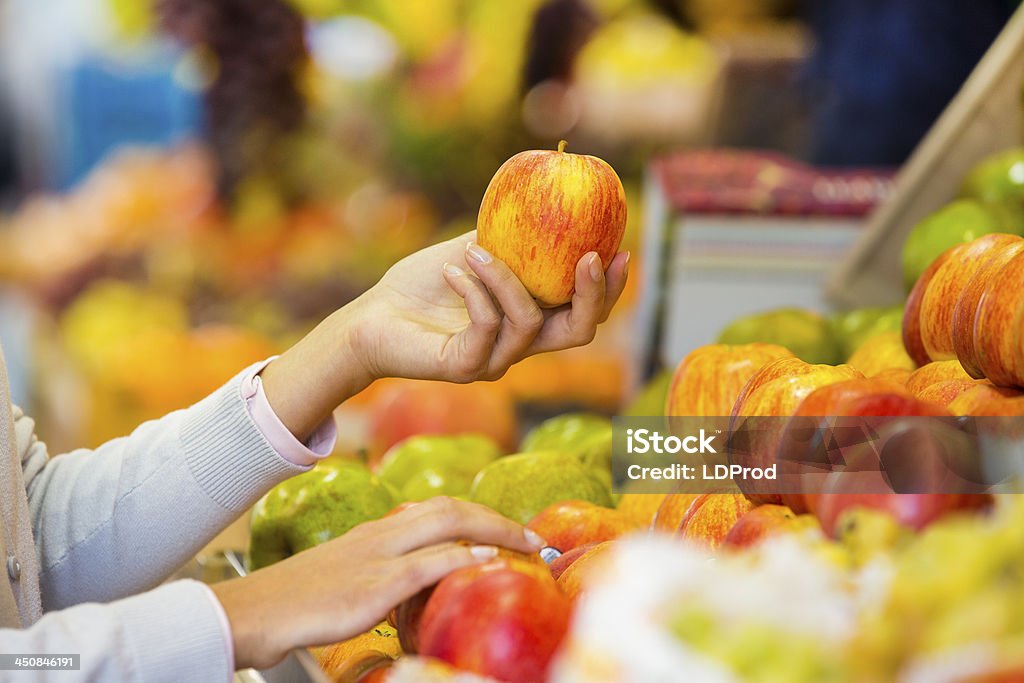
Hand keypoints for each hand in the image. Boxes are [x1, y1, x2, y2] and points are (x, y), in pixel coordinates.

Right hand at [212, 497, 544, 669]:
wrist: (255, 610)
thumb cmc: (298, 600)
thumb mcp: (347, 575)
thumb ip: (383, 571)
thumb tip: (421, 580)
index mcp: (377, 531)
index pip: (438, 510)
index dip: (480, 515)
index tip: (510, 531)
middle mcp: (382, 534)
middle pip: (451, 508)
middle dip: (497, 517)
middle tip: (533, 536)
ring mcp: (378, 556)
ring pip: (446, 524)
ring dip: (495, 530)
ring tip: (527, 543)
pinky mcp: (373, 585)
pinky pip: (427, 564)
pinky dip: (463, 557)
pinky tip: (489, 560)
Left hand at [350, 231, 629, 382]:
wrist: (371, 318)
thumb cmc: (420, 285)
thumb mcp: (473, 250)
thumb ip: (510, 236)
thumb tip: (546, 196)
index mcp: (528, 321)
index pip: (583, 313)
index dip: (608, 288)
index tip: (619, 249)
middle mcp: (519, 346)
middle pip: (579, 331)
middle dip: (592, 293)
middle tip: (589, 256)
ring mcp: (494, 361)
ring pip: (529, 320)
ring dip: (505, 277)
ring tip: (473, 251)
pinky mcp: (465, 367)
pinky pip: (488, 326)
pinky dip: (474, 290)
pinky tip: (452, 270)